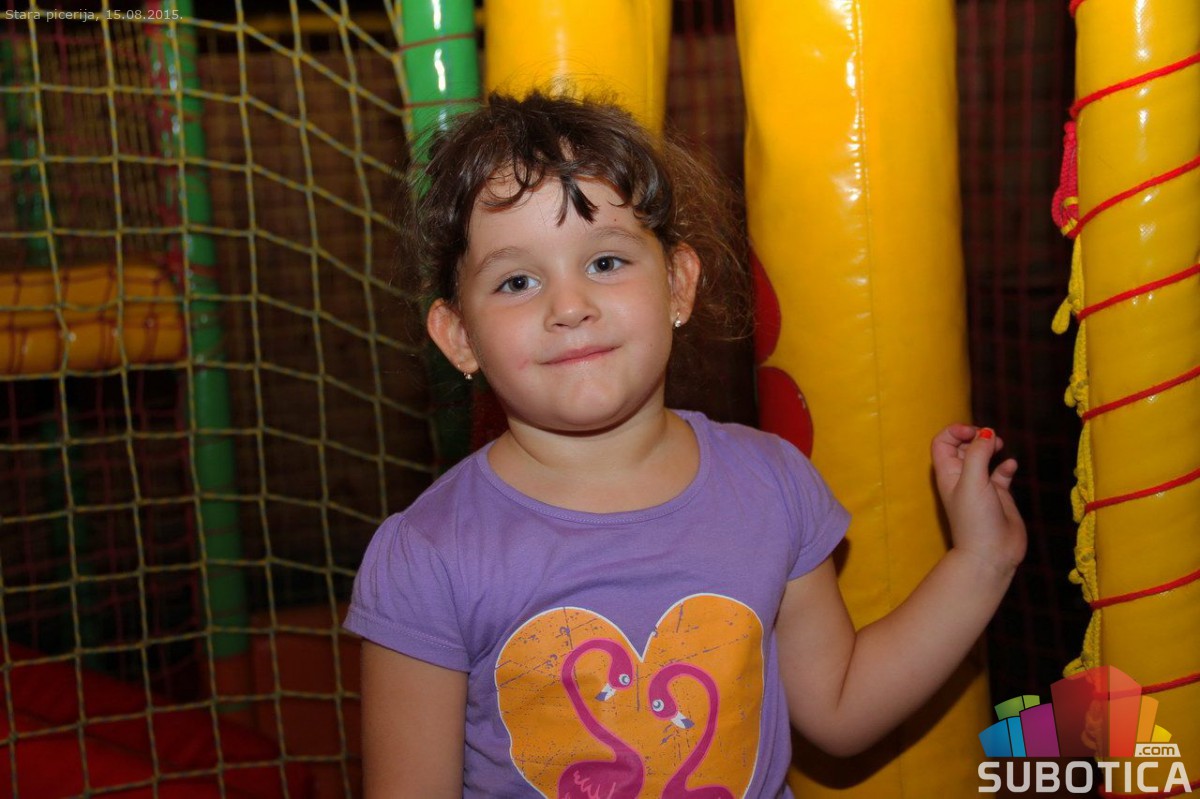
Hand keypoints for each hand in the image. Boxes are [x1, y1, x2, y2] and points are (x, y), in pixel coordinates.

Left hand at [931, 424, 1026, 576]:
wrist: (991, 554)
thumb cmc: (975, 519)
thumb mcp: (972, 481)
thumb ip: (977, 454)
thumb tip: (986, 433)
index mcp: (948, 473)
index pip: (942, 442)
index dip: (955, 432)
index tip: (974, 433)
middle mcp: (962, 477)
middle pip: (962, 446)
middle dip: (976, 437)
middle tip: (990, 439)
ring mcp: (981, 486)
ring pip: (983, 457)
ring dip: (991, 447)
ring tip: (1000, 446)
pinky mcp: (999, 495)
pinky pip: (1001, 474)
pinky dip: (1006, 466)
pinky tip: (1011, 466)